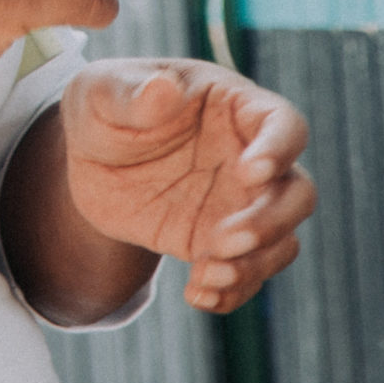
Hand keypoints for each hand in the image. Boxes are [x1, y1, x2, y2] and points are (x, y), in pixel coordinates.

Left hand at [57, 59, 314, 311]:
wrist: (85, 158)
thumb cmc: (104, 104)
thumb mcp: (101, 90)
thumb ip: (130, 93)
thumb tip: (164, 88)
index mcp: (233, 106)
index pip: (284, 124)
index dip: (279, 149)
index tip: (250, 173)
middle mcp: (248, 157)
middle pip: (297, 192)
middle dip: (272, 222)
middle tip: (223, 241)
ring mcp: (237, 203)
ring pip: (282, 240)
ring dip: (254, 265)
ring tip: (206, 274)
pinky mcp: (218, 242)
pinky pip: (246, 274)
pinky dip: (231, 292)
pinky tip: (196, 294)